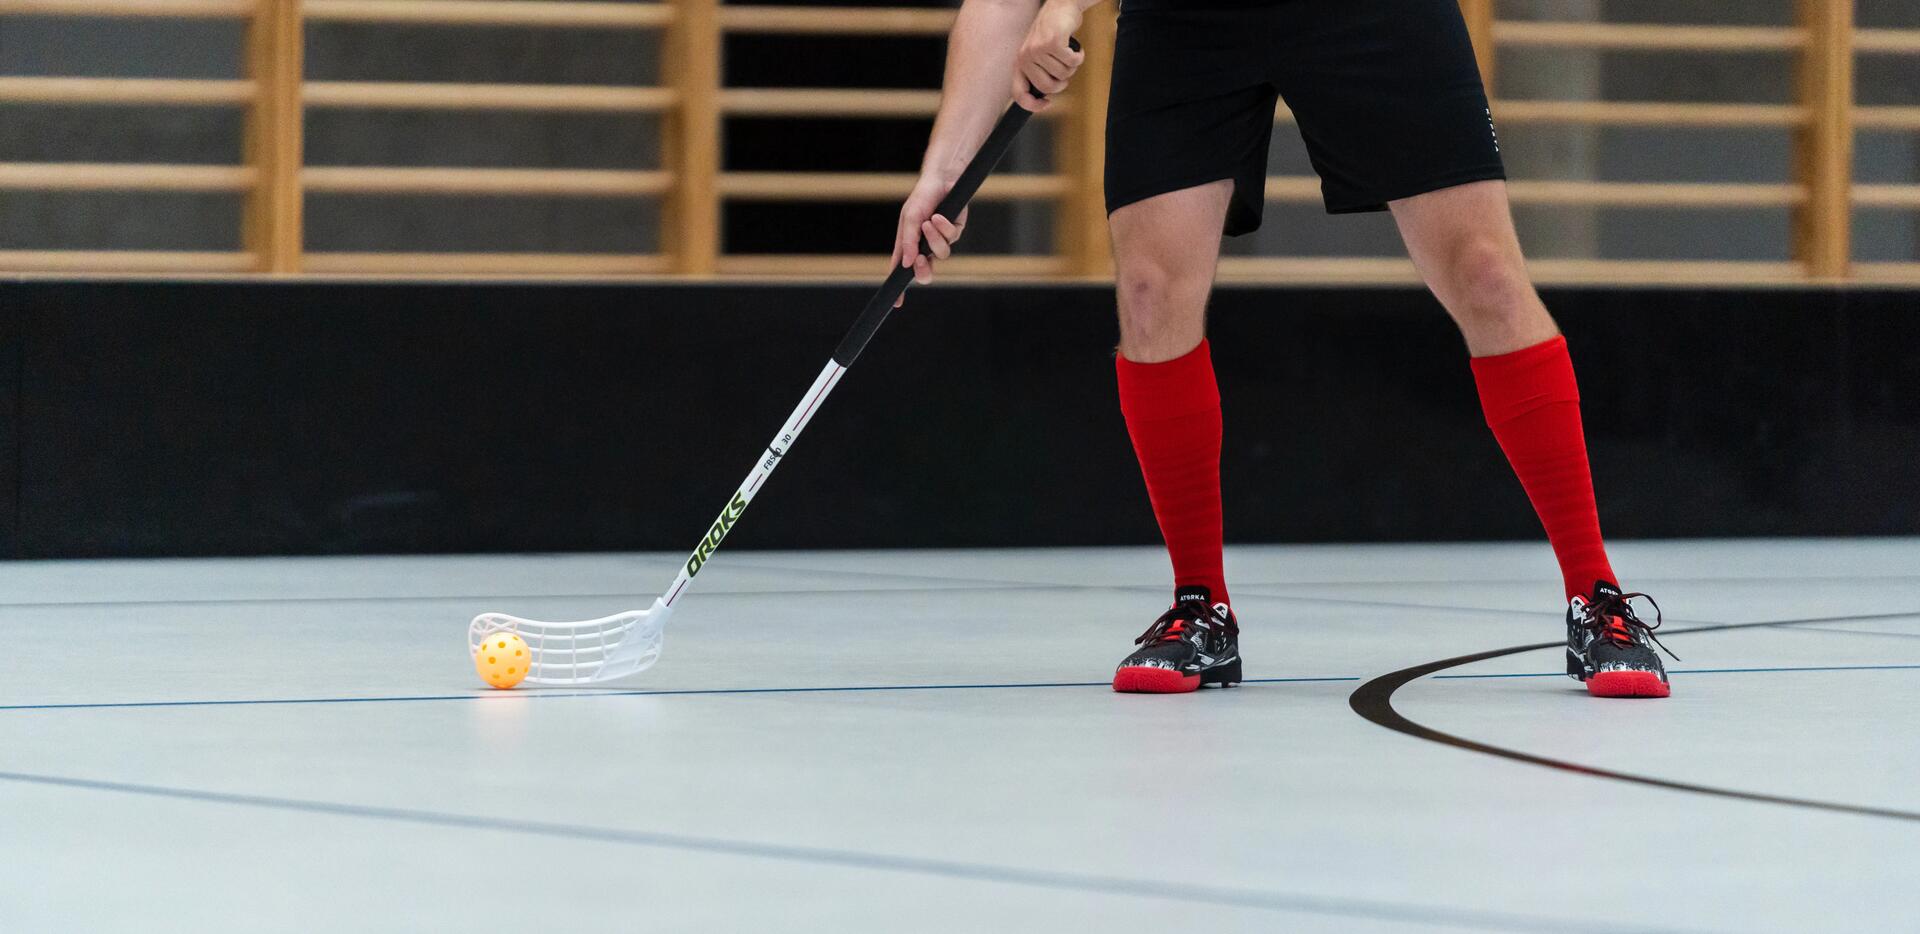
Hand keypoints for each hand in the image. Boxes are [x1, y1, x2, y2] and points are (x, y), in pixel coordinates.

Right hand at [890, 172, 968, 306]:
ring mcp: (940, 241)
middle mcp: (924, 247)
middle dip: (924, 271)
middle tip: (922, 261)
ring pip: (940, 255)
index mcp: (908, 246)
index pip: (902, 271)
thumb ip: (908, 241)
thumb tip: (908, 264)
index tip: (898, 303)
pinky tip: (939, 216)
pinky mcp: (955, 232)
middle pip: (925, 272)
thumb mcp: (909, 218)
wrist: (941, 180)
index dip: (900, 289)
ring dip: (934, 239)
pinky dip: (944, 227)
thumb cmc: (921, 198)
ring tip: (929, 222)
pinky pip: (951, 239)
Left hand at [1012, 1, 1083, 111]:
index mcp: (1020, 63)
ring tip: (1069, 53)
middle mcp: (1025, 57)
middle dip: (1063, 82)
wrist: (1061, 6)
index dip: (1033, 105)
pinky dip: (1079, 57)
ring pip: (1063, 75)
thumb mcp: (1039, 54)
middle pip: (1048, 88)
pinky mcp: (1053, 42)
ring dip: (1072, 67)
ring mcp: (1038, 49)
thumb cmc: (1052, 33)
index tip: (1047, 103)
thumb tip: (1045, 98)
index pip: (1019, 94)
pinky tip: (1075, 48)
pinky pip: (1072, 62)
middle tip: (1066, 68)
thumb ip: (1038, 73)